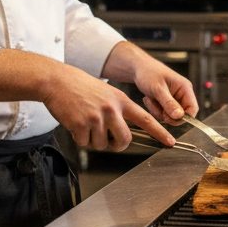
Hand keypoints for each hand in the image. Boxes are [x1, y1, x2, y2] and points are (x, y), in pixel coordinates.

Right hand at [40, 64, 173, 151]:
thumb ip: (118, 110)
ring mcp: (96, 117)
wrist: (56, 81)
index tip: (171, 142)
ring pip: (102, 144)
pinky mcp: (80, 125)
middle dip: (117, 145)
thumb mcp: (106, 92)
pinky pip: (85, 143)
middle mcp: (111, 109)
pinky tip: (76, 124)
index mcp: (120, 100)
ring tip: (86, 123)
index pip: (145, 119)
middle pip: (125, 140)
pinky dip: (79, 138)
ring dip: (93, 140)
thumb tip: (122, 133)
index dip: (159, 132)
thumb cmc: (80, 87)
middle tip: (109, 140)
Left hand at [101, 42, 198, 126]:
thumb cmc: (148, 73)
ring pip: (170, 116)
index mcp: (185, 88)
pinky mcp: (166, 103)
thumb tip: (179, 116)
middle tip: (155, 105)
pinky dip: (154, 110)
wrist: (138, 68)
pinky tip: (149, 99)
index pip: (193, 109)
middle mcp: (182, 95)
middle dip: (167, 114)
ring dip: (158, 111)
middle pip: (181, 115)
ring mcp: (174, 99)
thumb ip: (168, 103)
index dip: (183, 117)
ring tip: (150, 98)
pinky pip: (163, 114)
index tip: (168, 118)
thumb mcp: (158, 89)